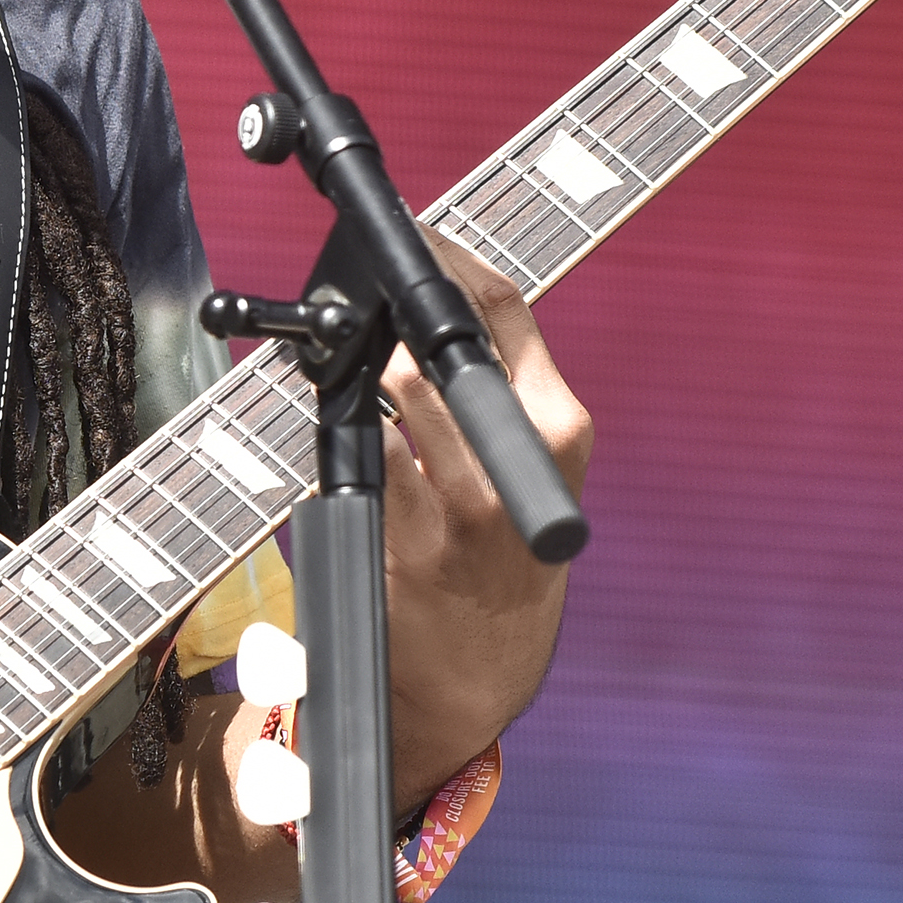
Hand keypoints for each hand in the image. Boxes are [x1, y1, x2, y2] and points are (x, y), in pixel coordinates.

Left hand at [378, 240, 591, 808]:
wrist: (484, 666)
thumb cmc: (503, 554)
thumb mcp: (529, 469)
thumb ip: (496, 393)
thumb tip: (426, 309)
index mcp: (561, 429)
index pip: (507, 311)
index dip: (452, 261)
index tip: (415, 235)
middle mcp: (521, 461)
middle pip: (444, 343)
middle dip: (396, 315)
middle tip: (368, 301)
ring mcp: (465, 504)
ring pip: (399, 392)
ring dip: (366, 371)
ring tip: (352, 367)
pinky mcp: (410, 537)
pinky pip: (363, 456)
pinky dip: (346, 431)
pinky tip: (342, 424)